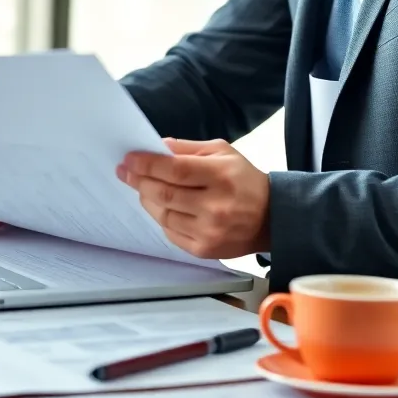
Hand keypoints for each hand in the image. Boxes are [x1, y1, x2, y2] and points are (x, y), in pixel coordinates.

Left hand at [116, 139, 270, 259]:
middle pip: (164, 194)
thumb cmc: (244, 180)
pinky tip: (161, 205)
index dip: (147, 164)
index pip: (175, 170)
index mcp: (220, 176)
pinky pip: (170, 232)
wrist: (272, 218)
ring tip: (142, 187)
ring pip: (163, 214)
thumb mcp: (222, 152)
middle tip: (124, 171)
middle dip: (139, 180)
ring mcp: (209, 232)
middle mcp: (215, 207)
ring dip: (147, 199)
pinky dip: (161, 217)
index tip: (128, 158)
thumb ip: (187, 148)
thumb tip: (156, 147)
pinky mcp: (205, 250)